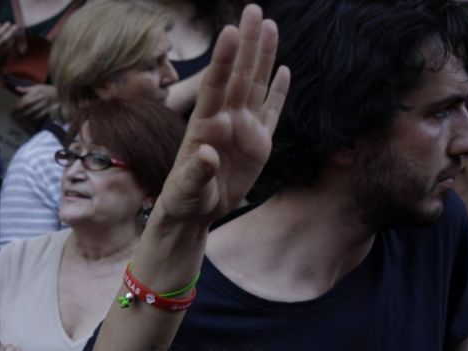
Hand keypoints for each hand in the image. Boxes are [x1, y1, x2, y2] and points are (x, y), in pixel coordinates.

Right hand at [0, 22, 15, 67]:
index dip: (4, 28)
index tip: (9, 23)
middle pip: (4, 39)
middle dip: (10, 32)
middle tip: (15, 26)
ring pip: (7, 45)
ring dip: (12, 38)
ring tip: (15, 32)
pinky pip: (7, 50)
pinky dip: (10, 44)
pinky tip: (12, 40)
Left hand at [12, 83, 55, 121]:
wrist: (57, 93)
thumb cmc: (44, 89)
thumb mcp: (36, 86)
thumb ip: (25, 89)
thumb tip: (16, 88)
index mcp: (35, 92)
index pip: (25, 99)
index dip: (18, 105)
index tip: (12, 110)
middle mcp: (39, 98)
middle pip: (28, 106)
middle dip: (19, 111)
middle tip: (12, 116)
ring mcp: (43, 104)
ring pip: (33, 111)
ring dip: (25, 116)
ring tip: (18, 119)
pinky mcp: (46, 109)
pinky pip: (39, 115)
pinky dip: (33, 118)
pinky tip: (28, 121)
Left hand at [151, 5, 288, 226]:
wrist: (195, 213)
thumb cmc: (183, 200)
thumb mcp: (186, 190)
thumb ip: (196, 172)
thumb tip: (206, 153)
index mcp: (204, 126)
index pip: (216, 86)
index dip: (224, 60)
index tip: (230, 31)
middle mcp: (225, 120)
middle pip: (240, 76)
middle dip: (247, 44)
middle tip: (253, 9)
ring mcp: (243, 129)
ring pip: (257, 86)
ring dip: (263, 56)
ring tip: (269, 25)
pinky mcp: (258, 143)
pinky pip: (271, 112)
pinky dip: (279, 92)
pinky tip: (284, 69)